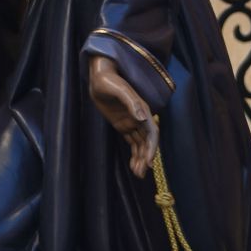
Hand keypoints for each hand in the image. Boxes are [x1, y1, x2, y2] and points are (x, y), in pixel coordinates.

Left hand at [88, 53, 158, 178]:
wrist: (99, 76)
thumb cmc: (109, 79)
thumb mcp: (119, 88)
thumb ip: (131, 102)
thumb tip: (143, 117)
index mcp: (142, 109)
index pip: (151, 133)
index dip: (151, 147)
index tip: (149, 161)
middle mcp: (140, 117)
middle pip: (147, 141)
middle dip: (146, 157)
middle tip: (142, 173)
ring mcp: (132, 122)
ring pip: (140, 144)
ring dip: (141, 159)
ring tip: (138, 174)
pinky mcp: (123, 125)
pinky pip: (131, 142)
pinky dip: (134, 154)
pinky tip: (133, 166)